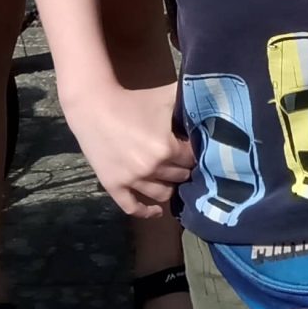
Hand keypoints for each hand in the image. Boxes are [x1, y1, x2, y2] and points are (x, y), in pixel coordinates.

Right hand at [64, 77, 194, 216]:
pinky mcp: (114, 186)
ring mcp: (132, 180)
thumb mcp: (167, 97)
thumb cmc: (133, 100)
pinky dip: (147, 212)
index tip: (193, 149)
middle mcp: (152, 168)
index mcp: (168, 148)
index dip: (195, 152)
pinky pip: (132, 207)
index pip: (193, 159)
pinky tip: (157, 211)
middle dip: (184, 168)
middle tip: (183, 162)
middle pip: (180, 176)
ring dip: (170, 186)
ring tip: (172, 179)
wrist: (94, 106)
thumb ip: (190, 103)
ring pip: (163, 194)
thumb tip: (212, 107)